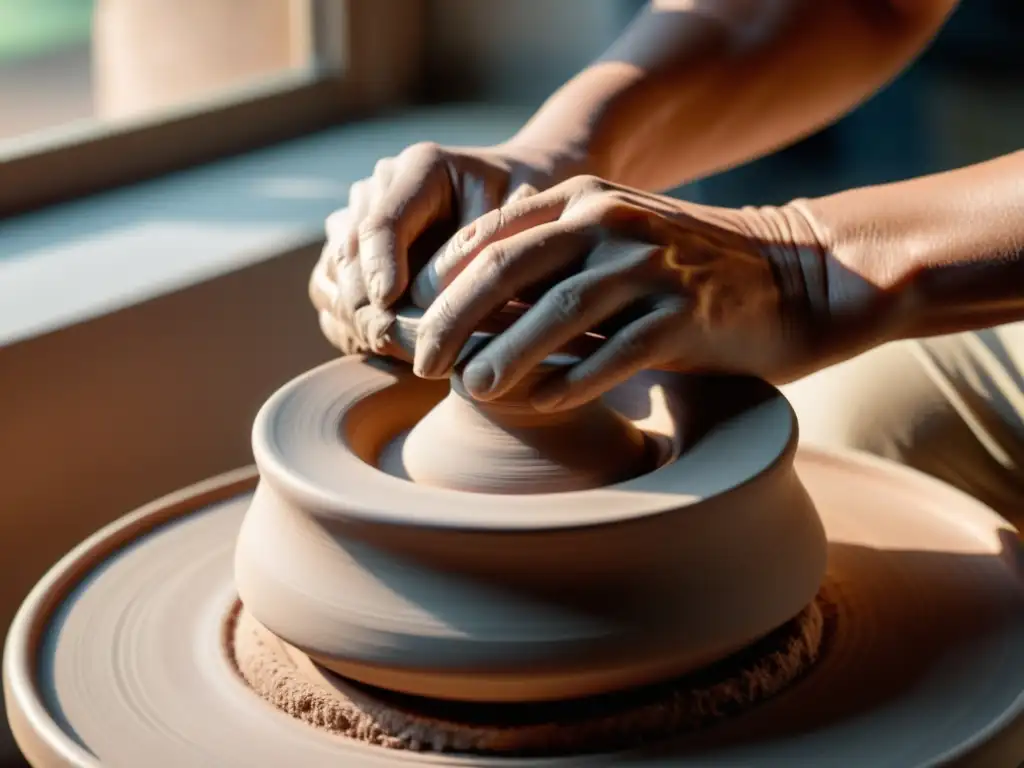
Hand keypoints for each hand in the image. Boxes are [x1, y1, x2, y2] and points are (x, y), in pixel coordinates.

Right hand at [309, 142, 585, 353]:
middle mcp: (379, 188)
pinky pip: (330, 295)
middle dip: (374, 309)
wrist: (518, 198)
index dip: (379, 265)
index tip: (389, 303)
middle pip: (350, 258)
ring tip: (402, 353)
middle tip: (412, 350)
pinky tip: (382, 349)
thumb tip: (448, 302)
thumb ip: (485, 251)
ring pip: (333, 280)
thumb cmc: (530, 208)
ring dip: (358, 321)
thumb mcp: (523, 219)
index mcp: (420, 168)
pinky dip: (348, 325)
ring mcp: (358, 219)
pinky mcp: (349, 253)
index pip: (382, 221)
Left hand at [410, 175, 887, 410]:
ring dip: (504, 354)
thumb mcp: (616, 244)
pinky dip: (573, 381)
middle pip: (510, 268)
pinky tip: (540, 404)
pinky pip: (616, 352)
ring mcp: (652, 266)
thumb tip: (468, 311)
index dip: (442, 281)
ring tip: (468, 390)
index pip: (492, 235)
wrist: (795, 279)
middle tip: (419, 362)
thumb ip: (550, 263)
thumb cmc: (687, 271)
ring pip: (557, 311)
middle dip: (453, 318)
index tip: (413, 324)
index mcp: (586, 199)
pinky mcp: (686, 314)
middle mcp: (613, 223)